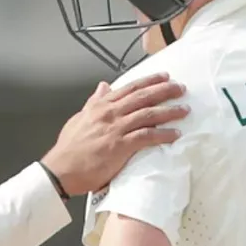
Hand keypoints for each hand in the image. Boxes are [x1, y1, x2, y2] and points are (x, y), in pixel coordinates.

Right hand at [41, 73, 187, 196]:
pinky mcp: (121, 146)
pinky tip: (174, 134)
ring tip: (184, 110)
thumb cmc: (69, 148)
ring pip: (148, 114)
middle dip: (164, 91)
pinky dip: (163, 134)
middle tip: (180, 88)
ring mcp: (116, 129)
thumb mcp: (79, 118)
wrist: (61, 169)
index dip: (149, 81)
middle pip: (143, 97)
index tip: (164, 77)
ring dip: (169, 112)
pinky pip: (147, 136)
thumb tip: (103, 86)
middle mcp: (110, 114)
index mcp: (100, 106)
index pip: (129, 88)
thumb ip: (94, 102)